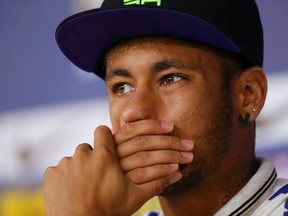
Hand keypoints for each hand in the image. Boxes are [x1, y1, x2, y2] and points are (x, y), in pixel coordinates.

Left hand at [44, 125, 181, 215]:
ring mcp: (65, 164)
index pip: (103, 131)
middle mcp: (82, 155)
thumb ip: (155, 182)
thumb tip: (178, 173)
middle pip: (88, 146)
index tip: (108, 148)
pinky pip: (59, 170)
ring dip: (79, 168)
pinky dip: (65, 178)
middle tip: (98, 174)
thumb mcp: (135, 198)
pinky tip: (72, 191)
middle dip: (93, 157)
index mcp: (103, 156)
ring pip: (74, 159)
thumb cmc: (108, 213)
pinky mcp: (51, 175)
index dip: (106, 138)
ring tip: (85, 185)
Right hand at [113, 120, 193, 183]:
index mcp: (110, 145)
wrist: (96, 205)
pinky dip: (164, 176)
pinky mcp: (126, 190)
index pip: (132, 130)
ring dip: (169, 157)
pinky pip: (147, 180)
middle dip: (169, 142)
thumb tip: (116, 125)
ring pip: (145, 160)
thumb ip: (116, 143)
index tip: (171, 126)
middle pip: (142, 143)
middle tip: (189, 144)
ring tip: (186, 158)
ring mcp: (118, 173)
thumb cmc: (106, 175)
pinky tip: (178, 174)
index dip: (152, 126)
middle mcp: (112, 156)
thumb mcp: (107, 157)